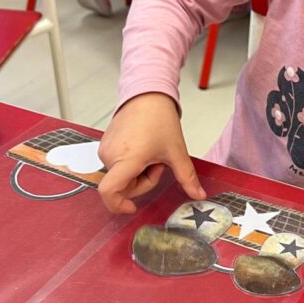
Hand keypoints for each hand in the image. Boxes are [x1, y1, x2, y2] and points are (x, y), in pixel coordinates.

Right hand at [97, 93, 205, 214]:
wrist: (147, 95)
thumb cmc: (159, 119)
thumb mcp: (176, 151)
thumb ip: (187, 177)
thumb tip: (199, 195)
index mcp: (126, 159)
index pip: (109, 192)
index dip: (119, 205)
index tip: (133, 207)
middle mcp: (109, 155)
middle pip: (122, 187)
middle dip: (143, 181)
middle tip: (158, 164)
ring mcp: (105, 149)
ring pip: (120, 176)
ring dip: (138, 172)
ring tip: (151, 152)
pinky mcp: (105, 144)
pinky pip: (116, 165)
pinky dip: (130, 164)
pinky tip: (142, 148)